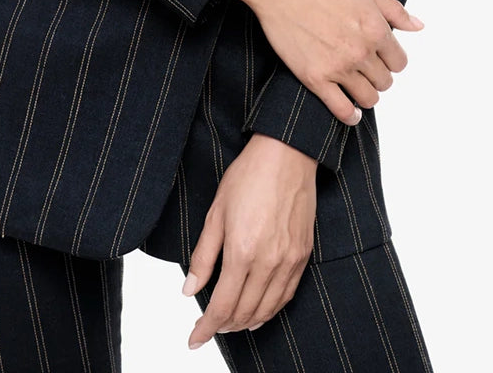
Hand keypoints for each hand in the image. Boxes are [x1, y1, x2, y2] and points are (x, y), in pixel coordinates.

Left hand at [182, 133, 316, 348]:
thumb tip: (189, 289)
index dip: (206, 327)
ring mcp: (289, 260)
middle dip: (224, 326)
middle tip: (208, 329)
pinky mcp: (303, 254)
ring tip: (231, 325)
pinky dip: (272, 310)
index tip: (194, 339)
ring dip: (247, 322)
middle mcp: (268, 262)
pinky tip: (260, 312)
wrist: (287, 154)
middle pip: (244, 312)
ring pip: (268, 309)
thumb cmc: (249, 175)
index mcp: (242, 251)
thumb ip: (203, 256)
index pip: (221, 305)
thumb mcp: (216, 212)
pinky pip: (287, 295)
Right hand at [230, 0, 424, 124]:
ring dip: (366, 94)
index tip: (382, 57)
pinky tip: (351, 112)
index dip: (392, 59)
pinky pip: (342, 110)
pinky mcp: (315, 78)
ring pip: (368, 98)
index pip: (399, 62)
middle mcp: (361, 51)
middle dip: (378, 74)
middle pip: (385, 81)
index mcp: (376, 28)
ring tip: (358, 86)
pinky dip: (350, 115)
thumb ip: (393, 9)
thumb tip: (418, 26)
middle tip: (366, 68)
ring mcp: (338, 67)